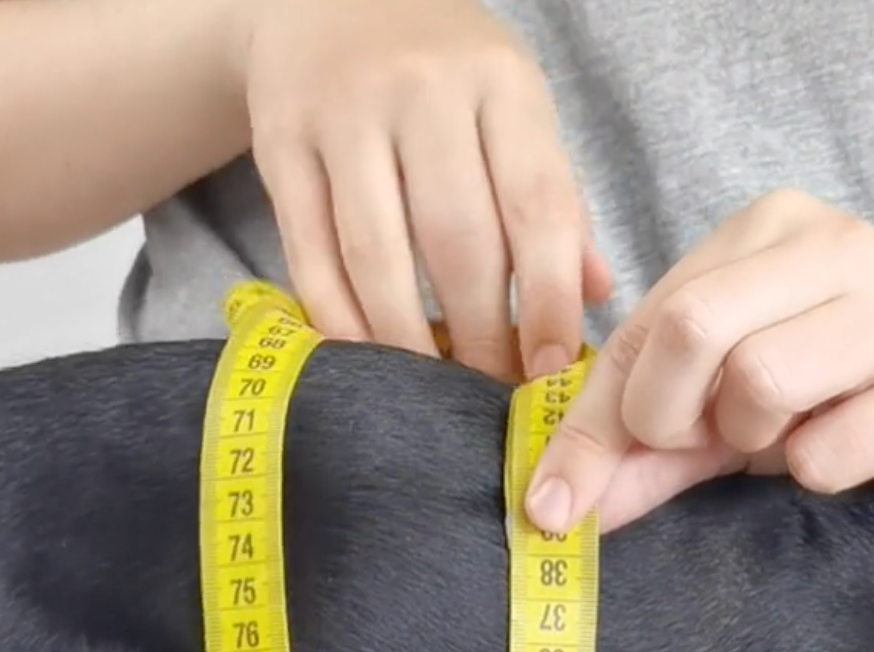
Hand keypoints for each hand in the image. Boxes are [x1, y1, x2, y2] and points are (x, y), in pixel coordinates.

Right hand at [242, 0, 612, 382]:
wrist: (322, 1)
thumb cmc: (441, 71)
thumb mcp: (511, 106)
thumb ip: (551, 196)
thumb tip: (594, 297)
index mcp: (500, 82)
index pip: (536, 205)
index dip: (547, 298)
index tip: (549, 367)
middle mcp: (422, 91)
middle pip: (457, 240)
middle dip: (480, 334)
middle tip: (489, 391)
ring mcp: (343, 115)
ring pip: (378, 255)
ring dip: (407, 340)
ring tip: (429, 388)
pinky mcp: (280, 143)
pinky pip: (309, 253)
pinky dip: (338, 319)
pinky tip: (364, 357)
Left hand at [522, 190, 873, 534]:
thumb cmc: (828, 394)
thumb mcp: (717, 408)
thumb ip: (634, 447)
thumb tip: (553, 508)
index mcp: (765, 227)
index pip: (645, 317)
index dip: (592, 419)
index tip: (558, 499)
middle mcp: (834, 243)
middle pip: (692, 326)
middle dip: (668, 414)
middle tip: (707, 440)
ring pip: (760, 381)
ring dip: (751, 440)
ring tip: (790, 434)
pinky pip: (827, 453)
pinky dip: (816, 473)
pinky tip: (851, 447)